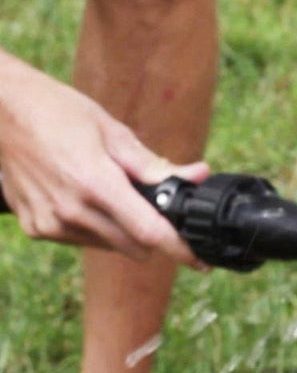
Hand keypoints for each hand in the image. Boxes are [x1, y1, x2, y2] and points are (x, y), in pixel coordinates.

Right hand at [0, 51, 208, 265]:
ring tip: (116, 188)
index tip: (200, 260)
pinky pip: (82, 239)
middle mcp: (71, 211)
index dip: (178, 248)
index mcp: (96, 183)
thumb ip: (153, 164)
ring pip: (109, 243)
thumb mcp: (113, 132)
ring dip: (125, 228)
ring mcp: (50, 224)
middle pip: (133, 244)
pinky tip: (91, 196)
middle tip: (163, 207)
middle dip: (156, 232)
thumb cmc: (61, 113)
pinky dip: (98, 226)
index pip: (148, 231)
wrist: (4, 111)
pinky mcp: (36, 229)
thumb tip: (198, 175)